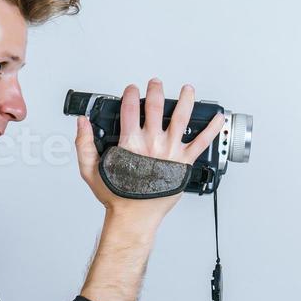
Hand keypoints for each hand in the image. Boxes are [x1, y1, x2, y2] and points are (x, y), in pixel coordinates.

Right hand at [74, 78, 225, 221]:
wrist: (134, 217)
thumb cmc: (116, 196)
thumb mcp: (90, 169)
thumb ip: (84, 143)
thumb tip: (82, 123)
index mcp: (130, 143)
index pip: (130, 108)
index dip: (130, 94)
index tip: (131, 89)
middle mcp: (152, 144)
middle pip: (156, 107)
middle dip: (156, 91)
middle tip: (156, 84)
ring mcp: (170, 152)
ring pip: (181, 118)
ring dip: (186, 100)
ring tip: (188, 89)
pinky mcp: (184, 162)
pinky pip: (201, 143)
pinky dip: (212, 129)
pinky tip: (218, 119)